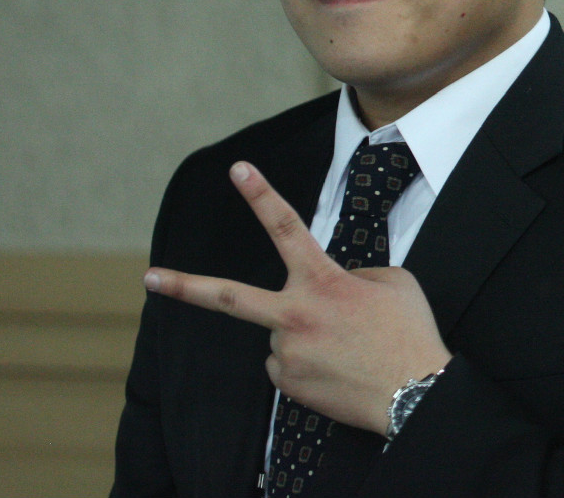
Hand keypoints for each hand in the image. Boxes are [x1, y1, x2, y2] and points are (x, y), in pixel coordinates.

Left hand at [142, 161, 450, 434]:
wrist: (416, 395)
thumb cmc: (409, 334)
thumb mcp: (392, 282)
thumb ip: (355, 274)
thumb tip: (333, 285)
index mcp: (323, 282)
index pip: (286, 226)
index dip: (260, 194)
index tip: (238, 168)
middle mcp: (295, 315)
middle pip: (227, 297)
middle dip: (183, 286)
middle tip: (148, 278)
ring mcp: (287, 352)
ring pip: (281, 333)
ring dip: (306, 334)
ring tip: (348, 348)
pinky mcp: (287, 384)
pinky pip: (288, 364)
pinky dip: (308, 362)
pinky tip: (338, 368)